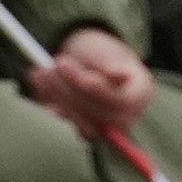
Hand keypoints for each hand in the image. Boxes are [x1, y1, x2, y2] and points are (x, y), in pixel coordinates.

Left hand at [26, 21, 152, 138]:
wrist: (87, 60)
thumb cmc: (99, 50)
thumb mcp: (103, 49)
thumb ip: (107, 63)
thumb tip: (117, 76)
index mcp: (140, 91)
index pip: (119, 99)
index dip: (90, 86)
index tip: (62, 63)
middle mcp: (128, 115)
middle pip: (98, 114)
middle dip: (68, 90)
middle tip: (47, 66)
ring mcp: (106, 128)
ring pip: (80, 123)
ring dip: (57, 98)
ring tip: (40, 72)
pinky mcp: (83, 132)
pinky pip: (66, 126)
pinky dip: (51, 107)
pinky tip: (40, 84)